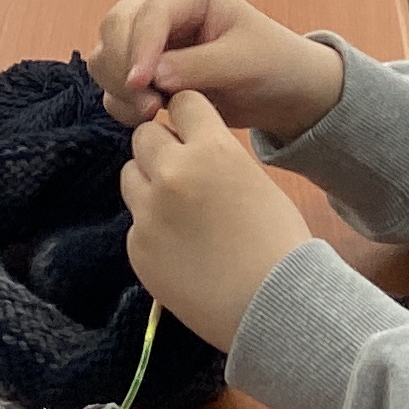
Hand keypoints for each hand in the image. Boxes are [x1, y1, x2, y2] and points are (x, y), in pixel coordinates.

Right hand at [94, 0, 344, 138]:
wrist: (278, 90)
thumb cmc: (270, 64)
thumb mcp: (244, 63)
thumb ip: (199, 66)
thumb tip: (154, 76)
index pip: (150, 12)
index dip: (141, 47)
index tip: (142, 84)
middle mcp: (158, 6)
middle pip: (115, 28)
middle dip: (125, 69)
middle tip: (152, 107)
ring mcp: (144, 36)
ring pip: (105, 55)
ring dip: (120, 88)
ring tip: (154, 112)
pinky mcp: (138, 67)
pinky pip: (110, 83)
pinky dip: (121, 103)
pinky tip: (150, 117)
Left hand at [122, 91, 314, 349]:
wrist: (273, 306)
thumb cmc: (279, 243)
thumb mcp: (253, 180)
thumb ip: (216, 158)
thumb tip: (192, 152)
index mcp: (211, 150)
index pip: (182, 103)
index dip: (189, 117)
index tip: (194, 131)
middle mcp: (172, 173)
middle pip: (144, 136)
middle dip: (161, 148)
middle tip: (183, 173)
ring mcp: (149, 212)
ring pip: (129, 175)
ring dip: (148, 183)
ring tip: (178, 211)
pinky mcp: (137, 248)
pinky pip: (135, 222)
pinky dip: (152, 229)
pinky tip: (180, 250)